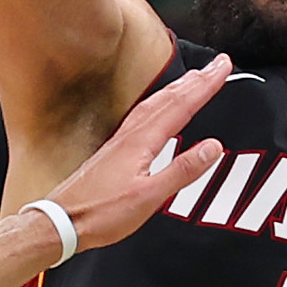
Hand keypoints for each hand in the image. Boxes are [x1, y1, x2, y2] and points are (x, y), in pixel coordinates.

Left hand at [37, 55, 229, 250]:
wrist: (63, 222)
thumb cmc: (101, 212)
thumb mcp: (149, 197)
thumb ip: (182, 171)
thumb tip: (213, 147)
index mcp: (141, 141)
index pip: (181, 105)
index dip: (205, 85)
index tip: (223, 67)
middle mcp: (130, 134)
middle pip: (168, 98)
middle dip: (196, 80)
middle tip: (217, 65)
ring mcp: (121, 141)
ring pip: (154, 104)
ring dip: (177, 88)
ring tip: (194, 79)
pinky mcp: (115, 150)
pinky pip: (143, 115)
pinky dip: (159, 104)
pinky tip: (159, 110)